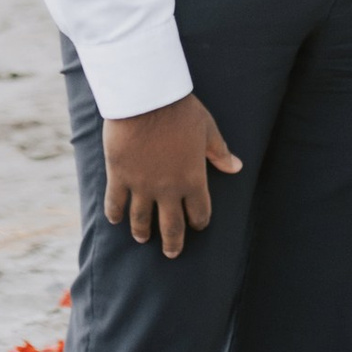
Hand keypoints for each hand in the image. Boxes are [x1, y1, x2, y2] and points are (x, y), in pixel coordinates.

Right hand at [103, 92, 240, 255]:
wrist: (145, 98)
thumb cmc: (180, 111)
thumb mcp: (207, 129)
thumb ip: (220, 152)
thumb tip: (236, 167)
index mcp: (193, 180)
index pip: (199, 212)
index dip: (199, 222)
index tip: (197, 225)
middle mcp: (168, 190)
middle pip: (172, 227)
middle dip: (173, 243)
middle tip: (172, 253)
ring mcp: (141, 186)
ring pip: (141, 220)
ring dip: (142, 232)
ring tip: (143, 239)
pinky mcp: (119, 176)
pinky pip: (115, 202)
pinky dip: (114, 214)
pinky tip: (115, 220)